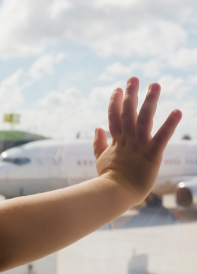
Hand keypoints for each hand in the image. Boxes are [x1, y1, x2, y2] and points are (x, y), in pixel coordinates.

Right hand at [94, 77, 181, 203]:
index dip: (115, 103)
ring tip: (155, 85)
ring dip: (149, 102)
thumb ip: (99, 144)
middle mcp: (127, 141)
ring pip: (144, 120)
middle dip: (131, 95)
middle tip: (134, 78)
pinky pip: (161, 138)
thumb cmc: (109, 181)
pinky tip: (177, 111)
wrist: (115, 195)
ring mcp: (139, 147)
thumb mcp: (101, 160)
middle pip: (128, 113)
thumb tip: (97, 128)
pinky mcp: (152, 155)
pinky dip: (169, 125)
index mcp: (116, 142)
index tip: (117, 89)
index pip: (114, 118)